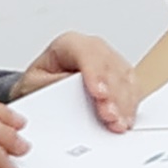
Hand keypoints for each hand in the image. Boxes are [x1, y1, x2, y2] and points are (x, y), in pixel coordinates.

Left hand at [14, 36, 138, 131]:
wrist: (42, 95)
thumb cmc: (38, 86)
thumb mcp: (35, 85)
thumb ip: (54, 86)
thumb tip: (73, 94)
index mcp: (67, 44)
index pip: (87, 52)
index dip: (95, 72)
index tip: (99, 93)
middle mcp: (92, 50)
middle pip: (110, 66)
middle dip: (112, 94)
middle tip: (109, 115)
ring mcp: (109, 62)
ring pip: (125, 77)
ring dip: (124, 103)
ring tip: (118, 123)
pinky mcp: (120, 77)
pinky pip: (132, 88)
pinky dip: (130, 106)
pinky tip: (125, 118)